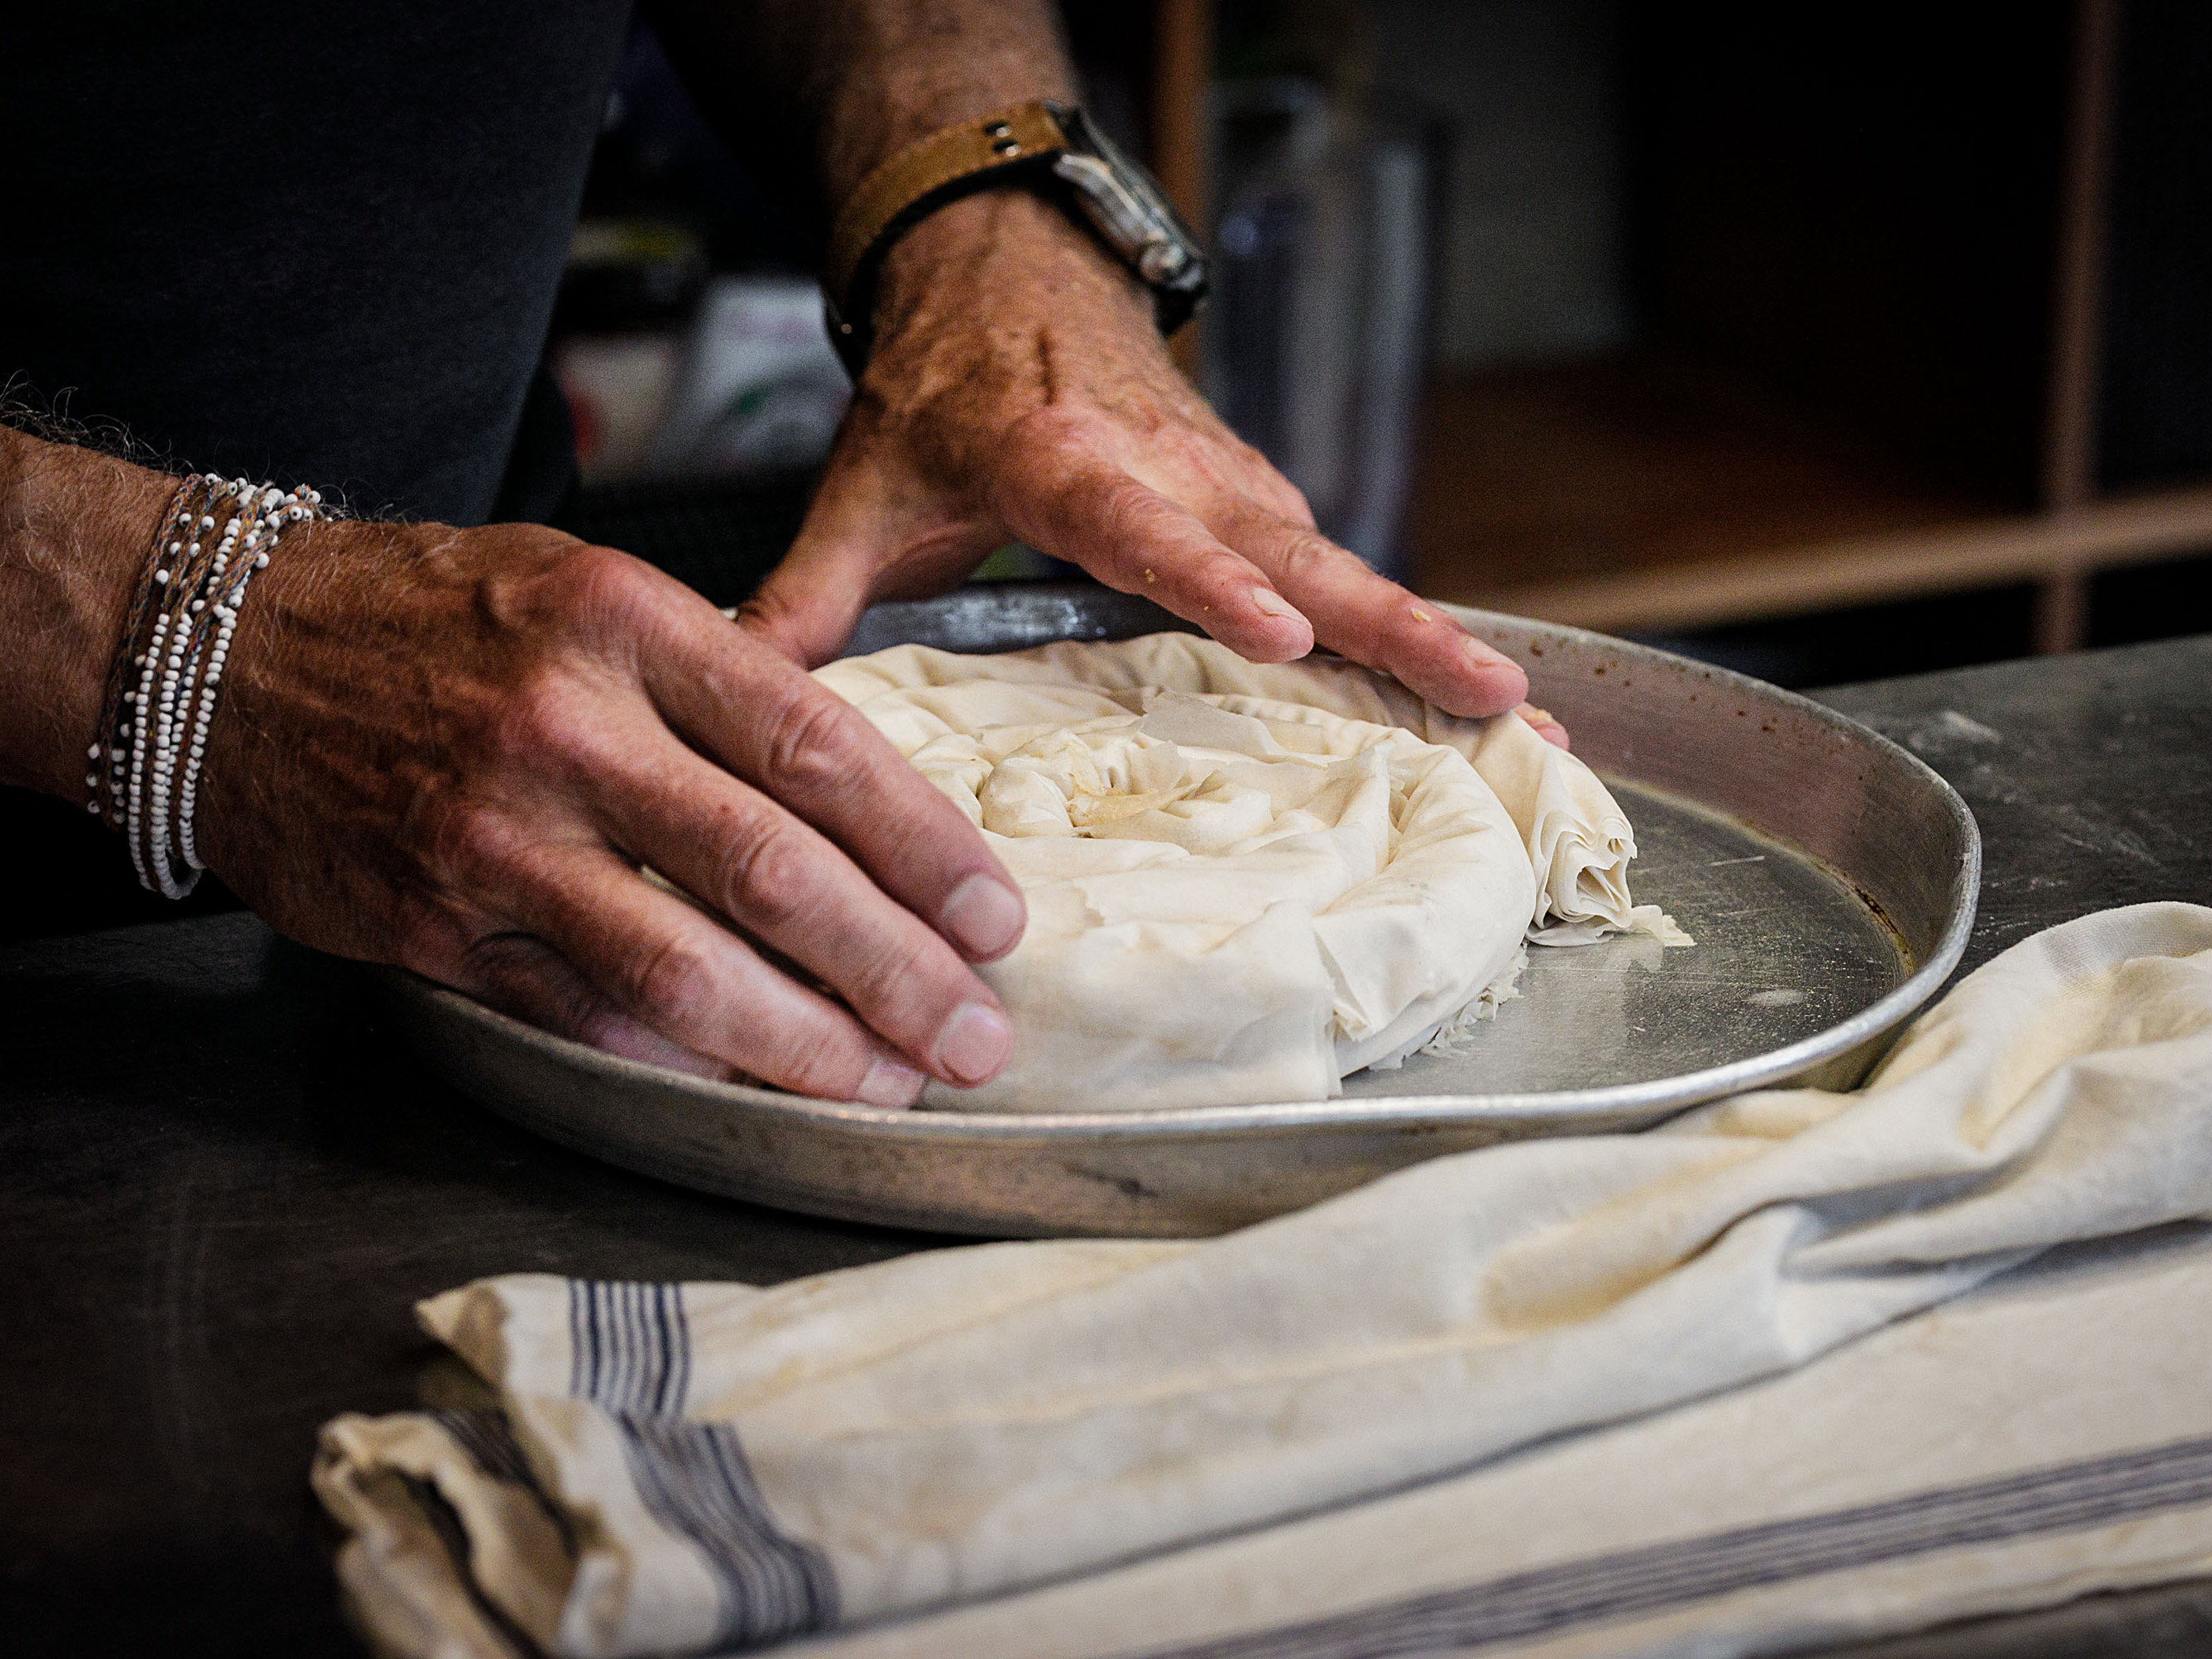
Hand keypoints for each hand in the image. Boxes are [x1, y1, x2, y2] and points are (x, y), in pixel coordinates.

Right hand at [195, 519, 1027, 1102]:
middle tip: (979, 1034)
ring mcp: (494, 836)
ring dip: (807, 1042)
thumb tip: (861, 805)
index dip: (924, 849)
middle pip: (775, 871)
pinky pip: (586, 1011)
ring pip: (685, 966)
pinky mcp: (437, 924)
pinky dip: (683, 1056)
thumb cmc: (434, 617)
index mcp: (627, 624)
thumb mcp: (588, 590)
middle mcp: (566, 729)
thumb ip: (717, 684)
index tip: (995, 917)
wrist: (220, 654)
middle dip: (898, 970)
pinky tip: (757, 1083)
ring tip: (889, 1080)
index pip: (819, 748)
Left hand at [740, 189, 1565, 745]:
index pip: (1149, 529)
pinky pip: (1337, 563)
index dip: (1215, 585)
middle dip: (1396, 623)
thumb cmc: (943, 391)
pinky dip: (1403, 622)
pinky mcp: (1254, 499)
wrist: (1006, 276)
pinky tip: (1465, 689)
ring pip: (1341, 558)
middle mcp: (1170, 469)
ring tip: (1513, 703)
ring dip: (1427, 628)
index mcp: (1066, 462)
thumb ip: (806, 593)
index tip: (1287, 635)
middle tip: (1486, 692)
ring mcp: (1227, 483)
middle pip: (1298, 553)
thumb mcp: (866, 489)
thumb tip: (736, 684)